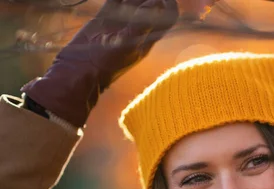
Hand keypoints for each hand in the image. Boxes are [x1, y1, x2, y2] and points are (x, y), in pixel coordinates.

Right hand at [22, 0, 177, 126]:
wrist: (80, 71)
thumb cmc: (107, 64)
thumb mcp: (127, 45)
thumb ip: (141, 25)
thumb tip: (156, 3)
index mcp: (148, 38)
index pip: (168, 17)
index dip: (168, 4)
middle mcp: (137, 29)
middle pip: (151, 5)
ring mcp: (121, 23)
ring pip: (133, 0)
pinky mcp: (104, 18)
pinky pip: (115, 0)